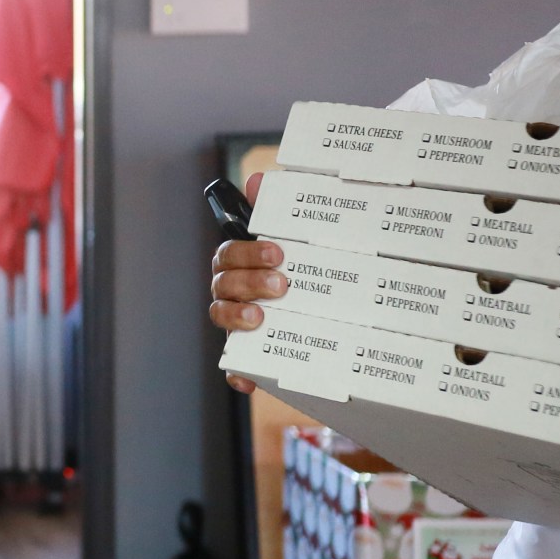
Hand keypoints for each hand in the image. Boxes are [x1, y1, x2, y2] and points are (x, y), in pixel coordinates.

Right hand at [209, 172, 286, 394]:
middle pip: (223, 284)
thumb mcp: (301, 240)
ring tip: (260, 319)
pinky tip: (249, 379)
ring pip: (221, 318)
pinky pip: (234, 367)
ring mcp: (239, 323)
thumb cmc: (308, 273)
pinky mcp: (250, 356)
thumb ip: (276, 210)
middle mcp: (234, 292)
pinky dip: (238, 373)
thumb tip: (257, 179)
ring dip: (236, 317)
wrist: (338, 331)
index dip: (247, 253)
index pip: (228, 254)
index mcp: (242, 264)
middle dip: (248, 282)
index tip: (277, 252)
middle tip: (281, 286)